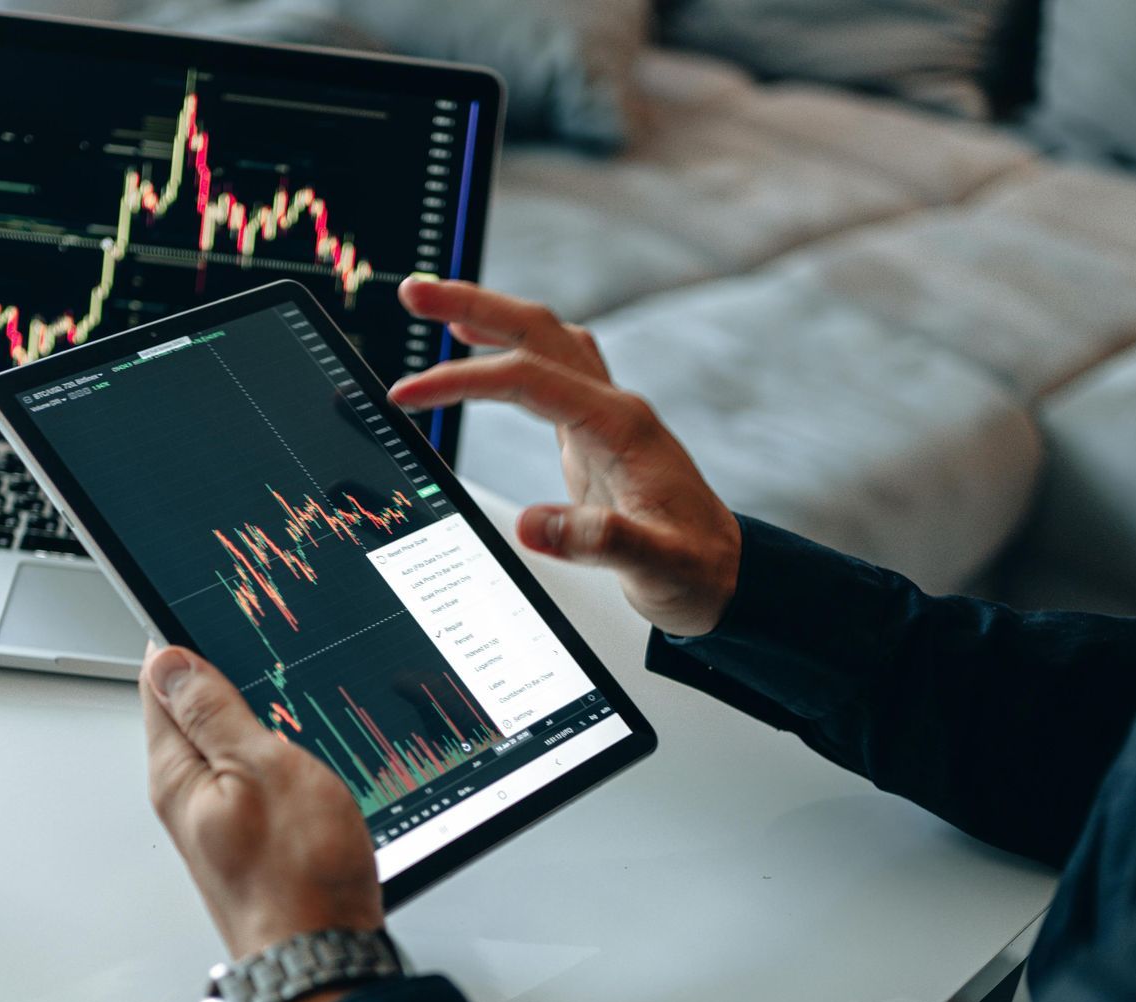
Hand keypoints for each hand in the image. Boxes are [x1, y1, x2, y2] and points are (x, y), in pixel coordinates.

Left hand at [141, 645, 382, 1001]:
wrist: (324, 957)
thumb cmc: (298, 878)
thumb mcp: (262, 770)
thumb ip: (214, 713)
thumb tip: (171, 660)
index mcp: (176, 771)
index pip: (158, 680)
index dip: (181, 637)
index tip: (209, 605)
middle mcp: (186, 794)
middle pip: (188, 707)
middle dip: (217, 669)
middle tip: (256, 636)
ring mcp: (216, 815)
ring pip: (223, 738)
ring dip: (247, 707)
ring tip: (279, 679)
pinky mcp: (247, 834)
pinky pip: (248, 770)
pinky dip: (267, 745)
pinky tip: (294, 740)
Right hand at [391, 278, 741, 636]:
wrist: (726, 574)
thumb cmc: (696, 569)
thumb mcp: (658, 567)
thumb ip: (600, 542)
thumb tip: (532, 525)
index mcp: (621, 427)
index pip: (528, 379)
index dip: (464, 381)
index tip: (410, 394)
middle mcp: (613, 407)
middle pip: (538, 330)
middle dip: (473, 305)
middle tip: (415, 294)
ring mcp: (604, 415)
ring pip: (544, 339)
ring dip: (490, 316)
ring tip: (436, 307)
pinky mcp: (594, 432)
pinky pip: (548, 368)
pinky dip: (508, 347)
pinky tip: (480, 348)